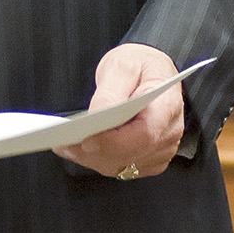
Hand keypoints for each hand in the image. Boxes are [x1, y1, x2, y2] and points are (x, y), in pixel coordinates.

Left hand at [54, 43, 187, 178]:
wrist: (151, 71)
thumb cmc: (140, 65)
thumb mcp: (123, 64)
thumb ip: (111, 92)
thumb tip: (96, 117)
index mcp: (167, 105)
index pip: (144, 134)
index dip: (114, 142)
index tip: (85, 139)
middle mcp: (169, 132)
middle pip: (131, 154)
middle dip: (94, 152)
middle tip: (64, 143)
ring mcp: (162, 149)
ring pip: (123, 165)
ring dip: (91, 159)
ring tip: (66, 145)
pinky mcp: (150, 159)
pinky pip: (122, 168)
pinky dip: (98, 161)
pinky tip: (80, 150)